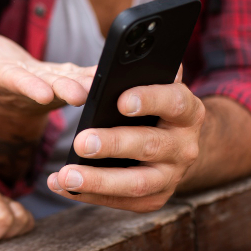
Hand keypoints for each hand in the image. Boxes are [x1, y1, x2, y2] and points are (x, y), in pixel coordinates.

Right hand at [0, 17, 94, 115]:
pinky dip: (96, 72)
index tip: (42, 93)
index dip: (26, 87)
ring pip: (67, 83)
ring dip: (85, 84)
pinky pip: (81, 74)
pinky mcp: (62, 76)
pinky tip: (114, 67)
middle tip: (80, 94)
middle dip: (62, 91)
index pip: (13, 83)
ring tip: (102, 82)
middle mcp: (26, 86)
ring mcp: (47, 83)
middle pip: (45, 88)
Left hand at [47, 68, 204, 211]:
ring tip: (64, 175)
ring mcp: (172, 177)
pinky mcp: (155, 199)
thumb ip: (148, 72)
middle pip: (150, 146)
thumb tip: (136, 49)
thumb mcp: (160, 88)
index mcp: (188, 111)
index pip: (174, 102)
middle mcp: (185, 146)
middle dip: (113, 145)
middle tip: (80, 141)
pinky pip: (121, 201)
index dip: (149, 100)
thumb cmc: (157, 109)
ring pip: (137, 183)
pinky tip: (61, 185)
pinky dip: (89, 194)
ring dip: (98, 181)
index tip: (121, 100)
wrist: (177, 147)